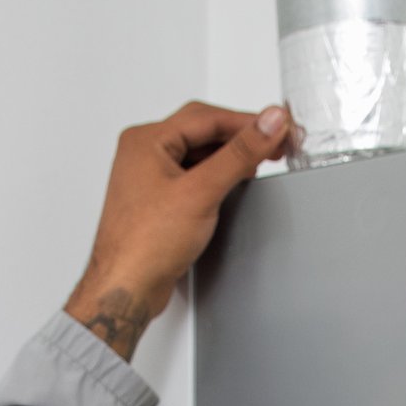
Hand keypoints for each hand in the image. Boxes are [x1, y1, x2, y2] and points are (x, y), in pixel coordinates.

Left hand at [65, 101, 293, 359]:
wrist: (126, 289)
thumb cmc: (144, 245)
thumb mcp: (202, 191)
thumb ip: (240, 154)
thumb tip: (269, 123)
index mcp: (146, 140)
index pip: (207, 117)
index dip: (248, 121)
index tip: (279, 127)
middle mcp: (144, 154)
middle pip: (204, 131)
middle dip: (241, 137)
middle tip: (276, 144)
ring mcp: (150, 177)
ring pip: (199, 153)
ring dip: (231, 157)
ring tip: (259, 163)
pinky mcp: (158, 200)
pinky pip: (194, 176)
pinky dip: (218, 176)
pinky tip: (233, 184)